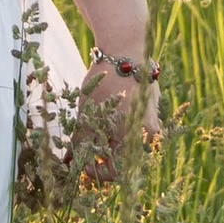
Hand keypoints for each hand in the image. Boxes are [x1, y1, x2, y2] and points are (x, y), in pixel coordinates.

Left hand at [77, 53, 162, 178]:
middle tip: (87, 150)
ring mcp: (152, 120)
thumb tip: (71, 162)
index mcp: (134, 140)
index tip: (83, 165)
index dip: (97, 172)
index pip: (117, 172)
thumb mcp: (88, 115)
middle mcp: (148, 134)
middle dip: (105, 156)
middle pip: (125, 157)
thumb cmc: (105, 84)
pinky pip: (136, 125)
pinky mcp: (151, 107)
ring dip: (112, 141)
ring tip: (95, 130)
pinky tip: (107, 116)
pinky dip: (120, 126)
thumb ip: (81, 142)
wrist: (126, 50)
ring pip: (130, 140)